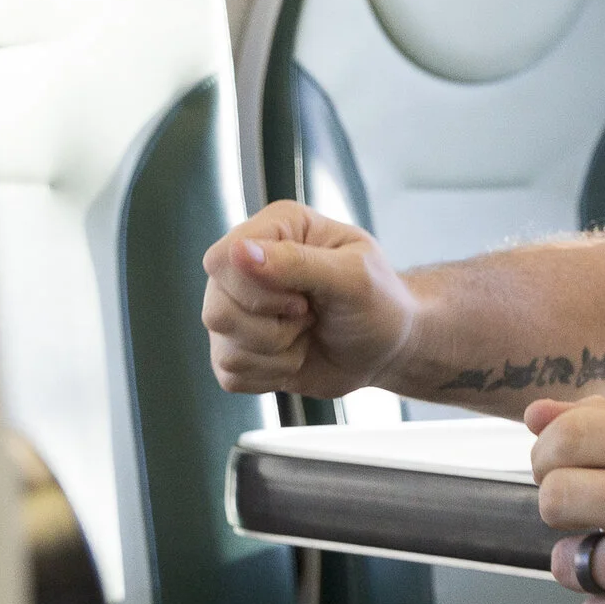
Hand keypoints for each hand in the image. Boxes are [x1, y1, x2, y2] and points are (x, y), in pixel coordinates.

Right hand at [201, 200, 415, 396]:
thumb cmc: (379, 302)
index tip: (303, 299)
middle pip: (217, 308)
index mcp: (276, 228)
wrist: (387, 348)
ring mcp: (238, 308)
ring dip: (277, 352)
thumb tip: (240, 252)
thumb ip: (298, 262)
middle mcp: (247, 265)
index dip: (256, 290)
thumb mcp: (353, 277)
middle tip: (310, 315)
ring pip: (223, 343)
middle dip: (274, 328)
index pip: (223, 258)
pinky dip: (271, 374)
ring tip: (306, 333)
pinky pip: (229, 373)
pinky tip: (296, 355)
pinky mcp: (237, 348)